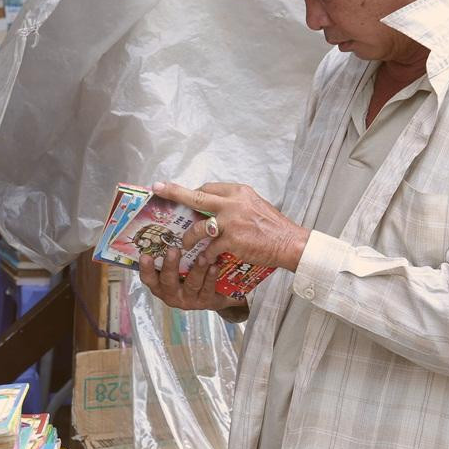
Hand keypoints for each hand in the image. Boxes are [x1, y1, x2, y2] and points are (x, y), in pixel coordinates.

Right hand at [138, 247, 246, 312]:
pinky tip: (214, 266)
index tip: (145, 255)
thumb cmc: (189, 276)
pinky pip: (207, 289)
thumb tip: (168, 225)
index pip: (148, 278)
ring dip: (196, 270)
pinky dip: (210, 277)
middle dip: (170, 265)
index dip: (145, 268)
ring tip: (201, 256)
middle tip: (173, 250)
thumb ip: (171, 255)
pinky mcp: (205, 302)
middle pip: (168, 281)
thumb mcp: (178, 268)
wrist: (213, 296)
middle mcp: (171, 295)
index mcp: (160, 285)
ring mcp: (189, 300)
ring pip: (191, 285)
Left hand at [154, 181, 309, 271]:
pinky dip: (205, 256)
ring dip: (188, 238)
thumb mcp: (254, 205)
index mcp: (239, 192)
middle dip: (175, 192)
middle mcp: (233, 203)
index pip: (208, 188)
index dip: (192, 193)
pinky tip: (204, 261)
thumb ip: (233, 204)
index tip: (180, 195)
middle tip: (158, 188)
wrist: (290, 243)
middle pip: (197, 196)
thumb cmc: (273, 227)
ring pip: (199, 228)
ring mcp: (232, 222)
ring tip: (184, 245)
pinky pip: (210, 248)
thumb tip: (213, 206)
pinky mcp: (233, 240)